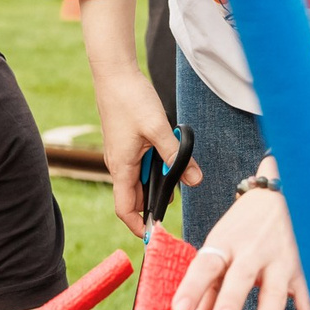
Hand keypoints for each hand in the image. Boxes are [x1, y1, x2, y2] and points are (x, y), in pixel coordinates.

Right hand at [92, 68, 199, 236]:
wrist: (113, 73)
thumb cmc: (130, 99)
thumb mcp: (159, 129)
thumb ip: (177, 157)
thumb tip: (195, 181)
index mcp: (122, 166)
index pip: (125, 209)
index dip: (138, 226)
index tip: (156, 236)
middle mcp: (118, 164)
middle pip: (134, 197)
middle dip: (154, 203)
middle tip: (177, 202)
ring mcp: (120, 154)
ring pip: (139, 180)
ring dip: (157, 181)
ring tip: (176, 173)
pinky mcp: (125, 143)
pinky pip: (140, 165)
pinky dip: (155, 166)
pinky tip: (169, 154)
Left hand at [173, 178, 309, 309]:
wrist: (276, 197)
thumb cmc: (240, 230)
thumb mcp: (219, 248)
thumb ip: (205, 288)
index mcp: (226, 244)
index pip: (206, 265)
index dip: (192, 287)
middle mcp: (252, 251)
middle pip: (241, 276)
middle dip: (232, 299)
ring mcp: (279, 261)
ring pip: (275, 290)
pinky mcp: (300, 272)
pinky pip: (306, 298)